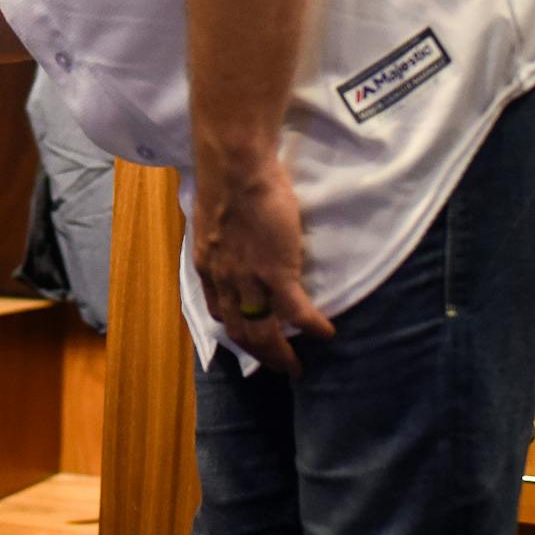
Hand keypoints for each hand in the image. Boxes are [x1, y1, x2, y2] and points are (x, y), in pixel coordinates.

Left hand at [192, 156, 334, 376]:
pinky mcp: (276, 272)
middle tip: (279, 365)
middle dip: (259, 354)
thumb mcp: (212, 220)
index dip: (236, 329)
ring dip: (280, 354)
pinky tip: (326, 333)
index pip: (219, 311)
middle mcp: (225, 281)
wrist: (234, 168)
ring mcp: (249, 280)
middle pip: (240, 331)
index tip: (250, 336)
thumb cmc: (225, 182)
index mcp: (208, 267)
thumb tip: (230, 241)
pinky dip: (311, 327)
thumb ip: (220, 240)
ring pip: (264, 332)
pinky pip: (296, 312)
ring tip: (297, 366)